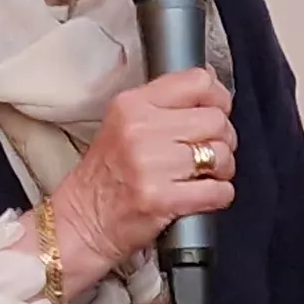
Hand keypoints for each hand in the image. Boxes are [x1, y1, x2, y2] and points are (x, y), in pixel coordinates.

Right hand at [45, 69, 235, 300]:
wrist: (80, 222)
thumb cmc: (106, 176)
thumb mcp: (123, 124)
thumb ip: (164, 105)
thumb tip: (213, 88)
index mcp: (132, 105)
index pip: (198, 81)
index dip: (218, 98)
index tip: (217, 112)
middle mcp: (140, 130)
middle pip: (216, 120)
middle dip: (222, 140)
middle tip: (208, 153)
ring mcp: (150, 165)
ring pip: (221, 155)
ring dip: (222, 170)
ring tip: (203, 176)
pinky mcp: (161, 199)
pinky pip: (218, 190)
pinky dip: (219, 195)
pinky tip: (202, 196)